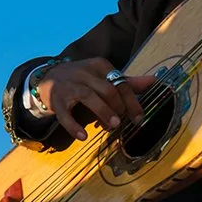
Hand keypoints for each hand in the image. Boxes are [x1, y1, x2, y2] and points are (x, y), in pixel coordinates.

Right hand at [32, 58, 159, 140]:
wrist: (47, 77)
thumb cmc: (82, 79)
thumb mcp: (103, 77)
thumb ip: (127, 82)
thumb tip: (154, 81)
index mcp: (99, 65)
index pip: (120, 82)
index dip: (132, 101)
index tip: (138, 118)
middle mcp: (83, 72)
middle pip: (107, 89)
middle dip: (118, 107)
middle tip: (122, 122)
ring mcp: (68, 85)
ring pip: (88, 96)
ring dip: (103, 111)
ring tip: (112, 126)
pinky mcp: (55, 100)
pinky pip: (65, 113)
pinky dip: (74, 126)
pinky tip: (83, 136)